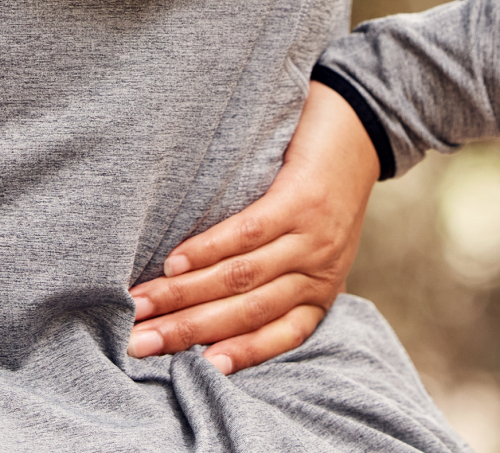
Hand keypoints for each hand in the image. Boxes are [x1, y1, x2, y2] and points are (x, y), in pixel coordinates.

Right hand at [127, 81, 379, 375]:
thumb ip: (278, 273)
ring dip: (185, 295)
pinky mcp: (301, 199)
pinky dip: (207, 250)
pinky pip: (247, 233)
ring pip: (240, 278)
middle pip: (245, 312)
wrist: (360, 128)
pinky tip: (176, 262)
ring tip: (142, 303)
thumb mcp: (313, 244)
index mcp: (320, 292)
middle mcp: (318, 272)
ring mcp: (311, 237)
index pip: (274, 336)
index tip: (188, 371)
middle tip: (138, 344)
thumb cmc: (325, 187)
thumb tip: (212, 302)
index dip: (232, 354)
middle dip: (187, 332)